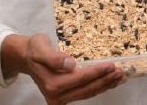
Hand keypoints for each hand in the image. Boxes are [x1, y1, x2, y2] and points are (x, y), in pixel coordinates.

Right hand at [1, 32, 124, 104]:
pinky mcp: (65, 96)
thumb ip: (53, 57)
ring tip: (120, 77)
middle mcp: (56, 96)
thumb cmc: (34, 50)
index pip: (80, 78)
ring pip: (88, 93)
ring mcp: (60, 98)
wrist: (26, 57)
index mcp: (52, 84)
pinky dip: (98, 87)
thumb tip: (70, 64)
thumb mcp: (40, 48)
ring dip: (105, 85)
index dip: (97, 72)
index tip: (111, 65)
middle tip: (121, 72)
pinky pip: (85, 92)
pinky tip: (109, 82)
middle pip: (87, 89)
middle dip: (105, 81)